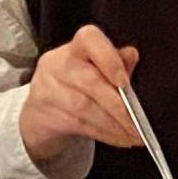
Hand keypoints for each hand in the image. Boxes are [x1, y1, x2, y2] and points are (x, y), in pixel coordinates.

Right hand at [18, 23, 144, 166]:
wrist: (39, 112)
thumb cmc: (76, 86)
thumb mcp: (96, 70)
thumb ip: (116, 62)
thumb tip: (131, 54)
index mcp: (75, 47)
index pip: (89, 39)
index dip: (108, 59)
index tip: (124, 82)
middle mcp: (57, 64)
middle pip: (90, 81)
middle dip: (118, 106)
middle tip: (138, 123)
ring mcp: (48, 89)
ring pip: (85, 107)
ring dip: (113, 124)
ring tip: (133, 134)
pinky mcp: (45, 114)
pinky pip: (80, 125)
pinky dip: (104, 134)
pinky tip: (120, 139)